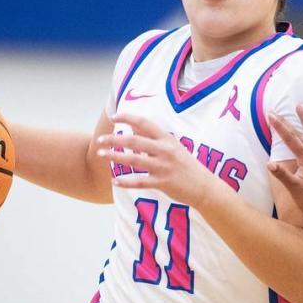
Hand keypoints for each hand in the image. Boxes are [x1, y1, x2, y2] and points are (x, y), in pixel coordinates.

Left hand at [94, 112, 215, 206]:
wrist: (203, 186)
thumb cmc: (185, 164)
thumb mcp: (172, 146)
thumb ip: (152, 136)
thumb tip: (132, 124)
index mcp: (167, 138)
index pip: (144, 122)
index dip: (128, 117)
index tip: (114, 116)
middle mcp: (164, 150)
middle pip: (134, 141)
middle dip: (114, 139)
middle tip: (99, 140)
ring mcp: (163, 166)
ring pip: (134, 160)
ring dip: (115, 156)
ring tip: (101, 155)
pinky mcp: (163, 182)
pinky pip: (140, 181)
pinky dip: (126, 181)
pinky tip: (115, 181)